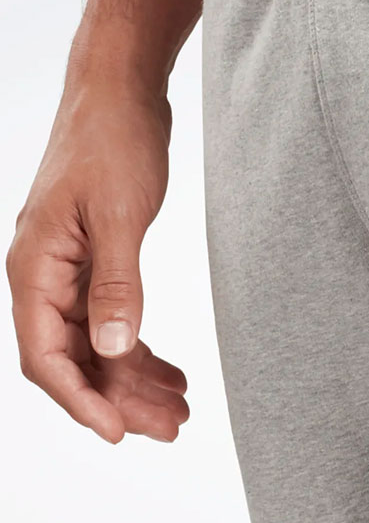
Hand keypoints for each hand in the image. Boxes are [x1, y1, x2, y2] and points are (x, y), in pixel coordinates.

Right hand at [7, 84, 187, 442]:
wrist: (121, 89)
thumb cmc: (112, 139)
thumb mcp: (120, 216)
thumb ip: (117, 285)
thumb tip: (115, 349)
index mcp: (34, 269)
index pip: (47, 356)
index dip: (82, 401)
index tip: (121, 433)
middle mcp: (44, 275)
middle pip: (75, 358)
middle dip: (120, 397)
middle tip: (171, 427)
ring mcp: (68, 268)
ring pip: (96, 342)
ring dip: (134, 377)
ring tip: (179, 407)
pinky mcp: (95, 258)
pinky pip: (111, 318)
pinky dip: (139, 345)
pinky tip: (171, 368)